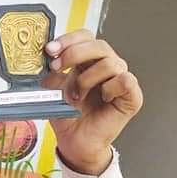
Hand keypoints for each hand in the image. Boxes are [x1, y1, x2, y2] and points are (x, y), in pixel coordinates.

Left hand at [40, 30, 142, 174]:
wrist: (75, 141)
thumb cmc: (68, 115)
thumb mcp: (53, 88)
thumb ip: (52, 70)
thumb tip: (44, 57)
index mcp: (88, 60)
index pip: (85, 36)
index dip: (68, 40)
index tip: (50, 50)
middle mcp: (107, 66)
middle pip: (98, 44)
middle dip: (74, 53)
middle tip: (58, 67)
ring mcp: (121, 79)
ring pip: (110, 62)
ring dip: (87, 78)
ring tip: (77, 95)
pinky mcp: (132, 96)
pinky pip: (125, 80)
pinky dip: (109, 87)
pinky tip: (102, 97)